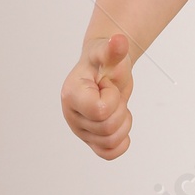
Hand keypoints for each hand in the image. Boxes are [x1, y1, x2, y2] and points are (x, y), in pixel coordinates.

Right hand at [62, 31, 133, 157]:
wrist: (105, 70)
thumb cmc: (105, 62)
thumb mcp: (110, 54)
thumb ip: (113, 49)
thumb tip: (118, 40)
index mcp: (71, 95)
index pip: (100, 111)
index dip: (112, 98)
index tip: (106, 86)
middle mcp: (72, 115)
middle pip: (107, 129)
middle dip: (119, 110)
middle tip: (113, 95)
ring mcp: (81, 130)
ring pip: (110, 142)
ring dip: (123, 124)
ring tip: (116, 106)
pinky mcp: (91, 140)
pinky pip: (109, 153)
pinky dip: (121, 141)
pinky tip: (120, 124)